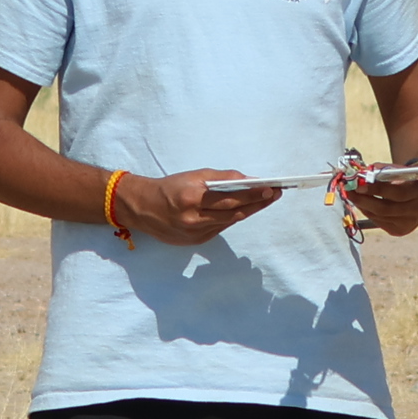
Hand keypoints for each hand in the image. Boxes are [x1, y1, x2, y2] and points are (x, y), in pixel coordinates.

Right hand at [117, 170, 280, 246]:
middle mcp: (193, 218)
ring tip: (265, 201)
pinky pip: (220, 228)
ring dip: (250, 211)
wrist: (142, 208)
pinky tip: (245, 210)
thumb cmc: (169, 188)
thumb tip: (247, 180)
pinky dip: (233, 218)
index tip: (270, 187)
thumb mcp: (193, 176)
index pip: (229, 196)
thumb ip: (220, 178)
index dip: (252, 194)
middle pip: (233, 212)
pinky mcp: (195, 242)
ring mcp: (194, 233)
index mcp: (192, 197)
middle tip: (275, 194)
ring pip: (230, 222)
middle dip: (257, 202)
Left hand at [331, 160, 417, 236]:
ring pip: (379, 216)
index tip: (358, 184)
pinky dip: (368, 212)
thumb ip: (380, 172)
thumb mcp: (397, 170)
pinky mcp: (400, 230)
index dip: (376, 189)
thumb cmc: (405, 179)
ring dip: (363, 206)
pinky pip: (378, 222)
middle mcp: (417, 209)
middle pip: (386, 208)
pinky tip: (362, 204)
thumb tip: (358, 175)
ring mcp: (409, 223)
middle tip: (349, 191)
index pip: (396, 192)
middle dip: (364, 200)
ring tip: (352, 196)